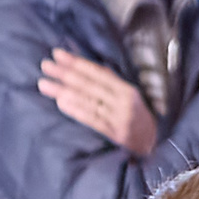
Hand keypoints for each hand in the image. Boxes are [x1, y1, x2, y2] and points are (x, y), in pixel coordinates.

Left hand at [39, 50, 158, 156]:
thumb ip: (111, 83)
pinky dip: (76, 110)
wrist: (154, 144)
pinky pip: (91, 119)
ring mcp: (119, 118)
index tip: (57, 54)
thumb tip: (85, 66)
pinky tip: (60, 102)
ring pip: (88, 101)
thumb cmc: (138, 116)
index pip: (98, 73)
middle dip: (66, 74)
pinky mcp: (114, 134)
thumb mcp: (130, 97)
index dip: (77, 63)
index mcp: (128, 90)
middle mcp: (124, 102)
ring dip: (63, 92)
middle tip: (45, 66)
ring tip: (44, 84)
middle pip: (90, 86)